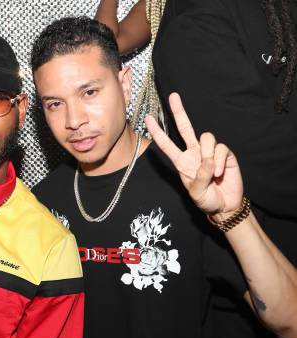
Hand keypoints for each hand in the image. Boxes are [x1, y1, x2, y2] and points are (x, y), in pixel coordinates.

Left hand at [145, 93, 242, 214]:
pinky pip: (221, 148)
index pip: (167, 145)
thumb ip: (200, 177)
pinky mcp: (224, 154)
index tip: (148, 119)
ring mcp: (209, 152)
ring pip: (206, 138)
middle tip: (173, 96)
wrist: (225, 205)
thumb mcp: (197, 193)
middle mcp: (194, 154)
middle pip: (185, 128)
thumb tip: (208, 160)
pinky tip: (220, 173)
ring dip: (209, 155)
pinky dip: (220, 161)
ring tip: (212, 173)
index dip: (157, 132)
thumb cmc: (207, 200)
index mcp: (182, 163)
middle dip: (179, 112)